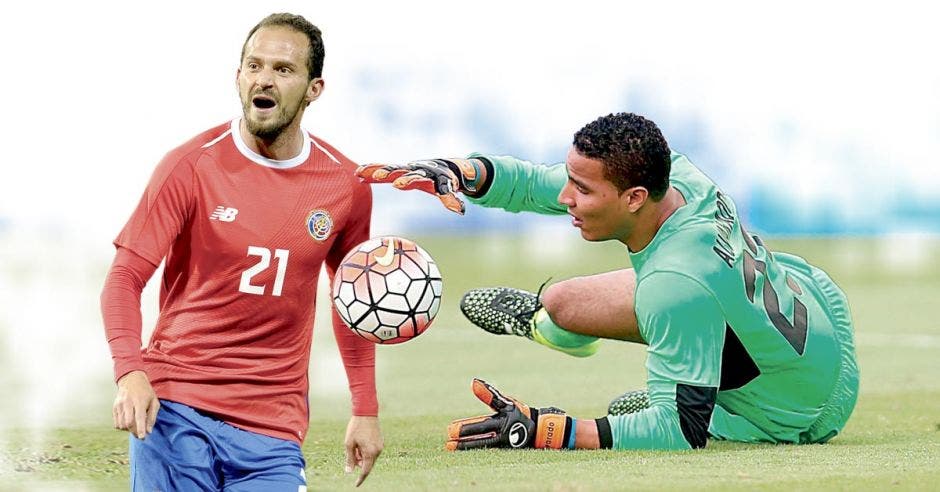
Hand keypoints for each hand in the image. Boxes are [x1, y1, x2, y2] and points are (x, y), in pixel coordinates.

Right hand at [112, 370, 159, 439]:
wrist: (132, 380)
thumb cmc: (146, 392)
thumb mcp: (154, 402)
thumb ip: (152, 417)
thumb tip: (149, 431)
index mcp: (140, 401)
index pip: (139, 417)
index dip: (140, 429)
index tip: (142, 437)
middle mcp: (128, 403)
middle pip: (129, 423)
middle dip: (134, 432)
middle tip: (140, 435)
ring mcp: (119, 405)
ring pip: (121, 424)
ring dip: (128, 430)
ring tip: (135, 427)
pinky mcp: (114, 407)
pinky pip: (116, 423)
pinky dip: (122, 427)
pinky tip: (128, 423)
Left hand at [345, 416, 382, 486]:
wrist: (366, 412)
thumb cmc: (356, 428)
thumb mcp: (349, 444)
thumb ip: (349, 459)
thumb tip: (349, 471)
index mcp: (370, 452)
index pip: (366, 470)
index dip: (360, 478)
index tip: (356, 484)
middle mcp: (378, 450)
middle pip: (368, 464)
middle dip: (359, 463)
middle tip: (351, 455)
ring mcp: (380, 445)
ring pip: (370, 457)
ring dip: (362, 456)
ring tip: (355, 446)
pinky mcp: (381, 441)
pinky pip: (373, 451)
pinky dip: (366, 451)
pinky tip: (360, 443)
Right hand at [356, 158, 486, 214]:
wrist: (442, 166)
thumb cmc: (445, 181)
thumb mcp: (447, 189)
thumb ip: (451, 200)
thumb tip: (460, 211)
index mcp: (426, 175)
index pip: (417, 178)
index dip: (408, 181)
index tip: (398, 185)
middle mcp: (413, 169)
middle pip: (400, 171)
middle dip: (390, 173)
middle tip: (379, 176)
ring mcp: (404, 169)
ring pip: (388, 168)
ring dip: (376, 170)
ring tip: (361, 172)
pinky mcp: (397, 170)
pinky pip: (382, 169)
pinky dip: (372, 171)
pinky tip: (358, 174)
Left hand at [446, 378, 570, 449]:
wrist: (538, 430)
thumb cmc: (518, 412)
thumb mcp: (505, 402)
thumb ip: (489, 394)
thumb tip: (474, 382)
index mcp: (502, 421)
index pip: (480, 425)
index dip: (466, 428)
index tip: (451, 429)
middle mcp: (502, 435)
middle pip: (479, 438)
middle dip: (463, 440)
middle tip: (448, 440)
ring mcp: (502, 445)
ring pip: (481, 446)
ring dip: (465, 447)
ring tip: (450, 447)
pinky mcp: (503, 451)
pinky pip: (486, 451)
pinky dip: (473, 450)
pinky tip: (461, 451)